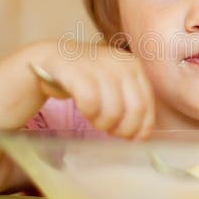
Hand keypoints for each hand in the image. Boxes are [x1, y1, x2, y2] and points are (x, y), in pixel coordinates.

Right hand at [40, 43, 154, 139]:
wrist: (52, 60)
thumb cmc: (86, 79)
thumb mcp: (115, 88)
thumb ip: (131, 106)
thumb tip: (142, 136)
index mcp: (133, 66)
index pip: (147, 106)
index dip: (140, 128)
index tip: (129, 138)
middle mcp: (120, 63)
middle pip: (135, 109)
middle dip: (123, 129)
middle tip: (108, 130)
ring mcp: (98, 64)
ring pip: (114, 110)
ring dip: (102, 123)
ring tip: (93, 118)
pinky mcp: (76, 71)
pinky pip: (91, 102)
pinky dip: (88, 113)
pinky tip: (83, 110)